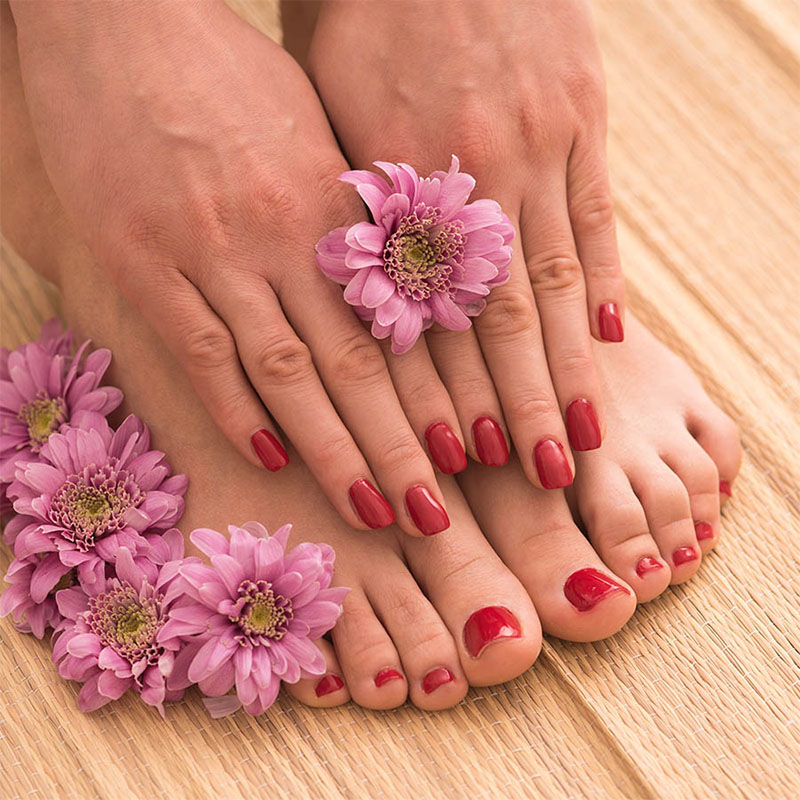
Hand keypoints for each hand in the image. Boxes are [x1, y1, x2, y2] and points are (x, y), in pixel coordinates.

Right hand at [10, 0, 450, 536]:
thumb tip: (398, 283)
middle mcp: (285, 234)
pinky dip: (237, 412)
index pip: (402, 321)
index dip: (439, 394)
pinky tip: (272, 459)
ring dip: (335, 451)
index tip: (472, 453)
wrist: (121, 15)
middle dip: (401, 446)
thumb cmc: (230, 73)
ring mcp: (212, 251)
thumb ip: (353, 214)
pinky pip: (200, 353)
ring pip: (287, 372)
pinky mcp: (142, 261)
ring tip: (373, 513)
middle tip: (436, 515)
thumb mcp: (314, 132)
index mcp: (338, 201)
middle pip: (358, 363)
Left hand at [309, 0, 625, 489]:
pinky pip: (596, 212)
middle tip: (538, 476)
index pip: (429, 317)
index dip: (447, 395)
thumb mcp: (336, 120)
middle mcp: (472, 177)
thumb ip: (361, 216)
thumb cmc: (362, 24)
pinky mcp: (581, 113)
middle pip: (498, 316)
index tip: (463, 458)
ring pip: (553, 279)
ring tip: (582, 437)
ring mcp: (535, 145)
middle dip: (518, 404)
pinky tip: (611, 338)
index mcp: (402, 183)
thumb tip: (373, 305)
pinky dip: (605, 279)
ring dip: (568, 365)